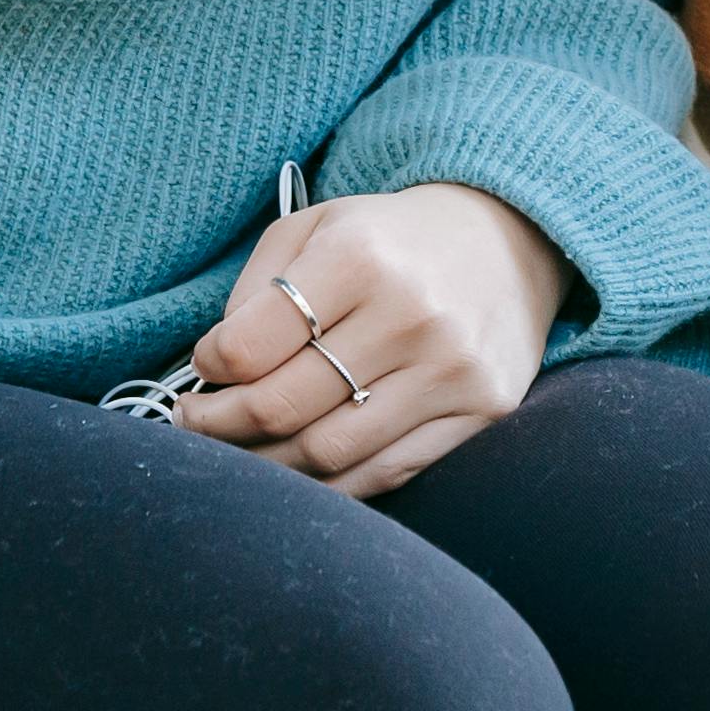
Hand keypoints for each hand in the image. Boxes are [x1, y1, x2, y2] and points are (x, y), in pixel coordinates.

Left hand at [172, 183, 570, 499]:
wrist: (511, 236)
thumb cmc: (392, 238)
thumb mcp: (317, 227)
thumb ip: (256, 290)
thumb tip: (218, 372)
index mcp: (360, 256)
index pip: (250, 345)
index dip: (209, 368)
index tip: (203, 371)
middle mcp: (412, 313)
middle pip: (282, 407)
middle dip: (220, 426)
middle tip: (198, 424)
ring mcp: (452, 369)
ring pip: (328, 454)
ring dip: (266, 465)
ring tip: (242, 451)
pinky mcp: (483, 409)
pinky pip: (385, 474)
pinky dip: (330, 484)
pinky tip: (301, 467)